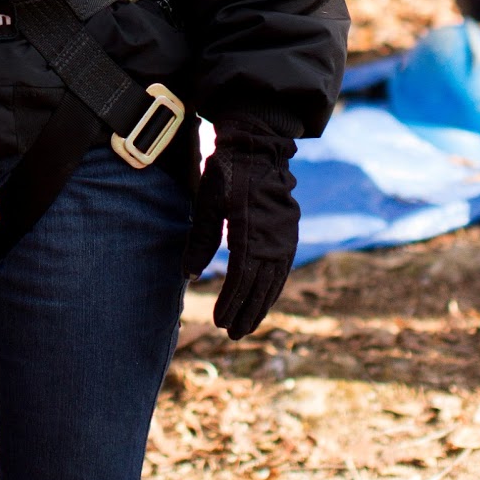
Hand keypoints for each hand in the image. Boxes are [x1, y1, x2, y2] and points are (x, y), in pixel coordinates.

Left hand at [184, 119, 298, 339]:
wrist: (257, 144)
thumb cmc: (226, 171)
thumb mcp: (206, 202)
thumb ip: (200, 239)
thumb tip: (189, 275)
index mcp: (250, 230)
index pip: (242, 278)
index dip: (232, 303)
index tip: (220, 323)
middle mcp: (273, 237)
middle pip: (262, 285)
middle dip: (248, 312)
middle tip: (234, 334)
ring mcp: (285, 234)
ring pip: (276, 279)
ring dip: (263, 304)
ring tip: (248, 325)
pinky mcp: (290, 229)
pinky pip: (284, 266)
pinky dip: (274, 286)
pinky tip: (265, 297)